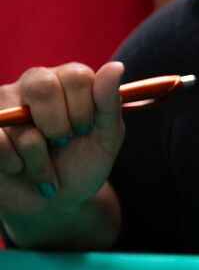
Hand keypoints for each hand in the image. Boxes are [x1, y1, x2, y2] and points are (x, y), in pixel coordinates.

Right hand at [0, 62, 124, 246]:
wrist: (53, 203)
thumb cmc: (82, 164)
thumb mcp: (106, 138)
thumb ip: (109, 103)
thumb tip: (116, 66)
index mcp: (67, 81)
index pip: (76, 76)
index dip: (83, 108)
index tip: (85, 130)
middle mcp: (33, 85)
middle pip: (42, 86)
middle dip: (58, 126)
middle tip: (63, 144)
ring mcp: (3, 105)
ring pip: (20, 124)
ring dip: (39, 160)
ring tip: (45, 168)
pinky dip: (15, 164)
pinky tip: (19, 169)